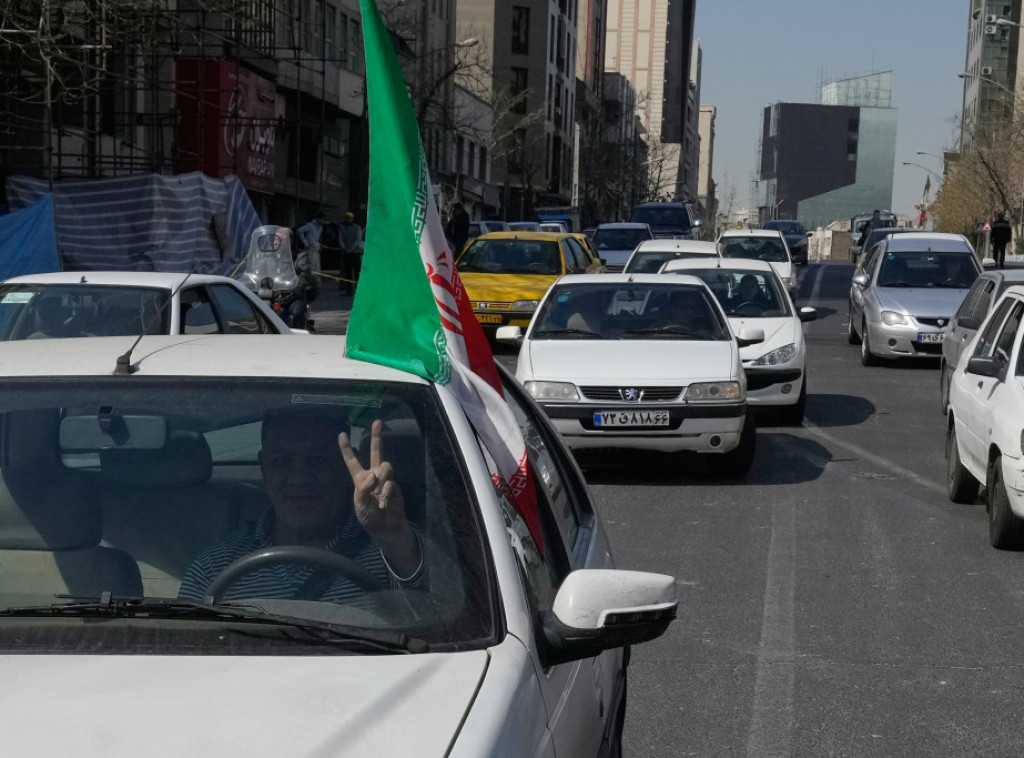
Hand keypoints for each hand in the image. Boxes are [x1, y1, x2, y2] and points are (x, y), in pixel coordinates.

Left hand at [338, 420, 418, 574]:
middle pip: (375, 451)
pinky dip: (387, 494)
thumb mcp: (360, 504)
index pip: (351, 461)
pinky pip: (391, 483)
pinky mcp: (395, 485)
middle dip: (377, 437)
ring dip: (382, 480)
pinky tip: (384, 504)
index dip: (346, 449)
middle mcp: (373, 475)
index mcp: (359, 479)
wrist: (386, 527)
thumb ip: (363, 488)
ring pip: (385, 466)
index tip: (342, 434)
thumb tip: (373, 474)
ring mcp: (385, 479)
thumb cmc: (369, 516)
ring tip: (379, 496)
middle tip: (377, 422)